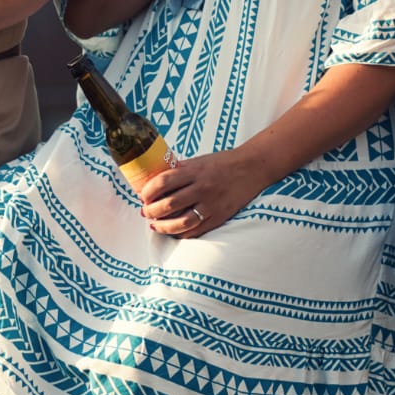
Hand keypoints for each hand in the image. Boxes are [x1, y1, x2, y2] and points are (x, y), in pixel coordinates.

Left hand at [136, 150, 266, 238]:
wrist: (252, 168)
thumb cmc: (223, 163)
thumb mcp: (199, 161)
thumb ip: (179, 170)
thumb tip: (155, 179)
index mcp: (194, 171)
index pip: (163, 182)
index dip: (148, 191)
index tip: (142, 196)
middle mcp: (202, 188)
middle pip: (169, 204)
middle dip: (151, 211)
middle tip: (145, 212)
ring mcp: (211, 205)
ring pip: (181, 222)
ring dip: (163, 226)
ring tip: (154, 225)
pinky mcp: (219, 217)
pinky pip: (196, 231)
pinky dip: (181, 234)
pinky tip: (173, 232)